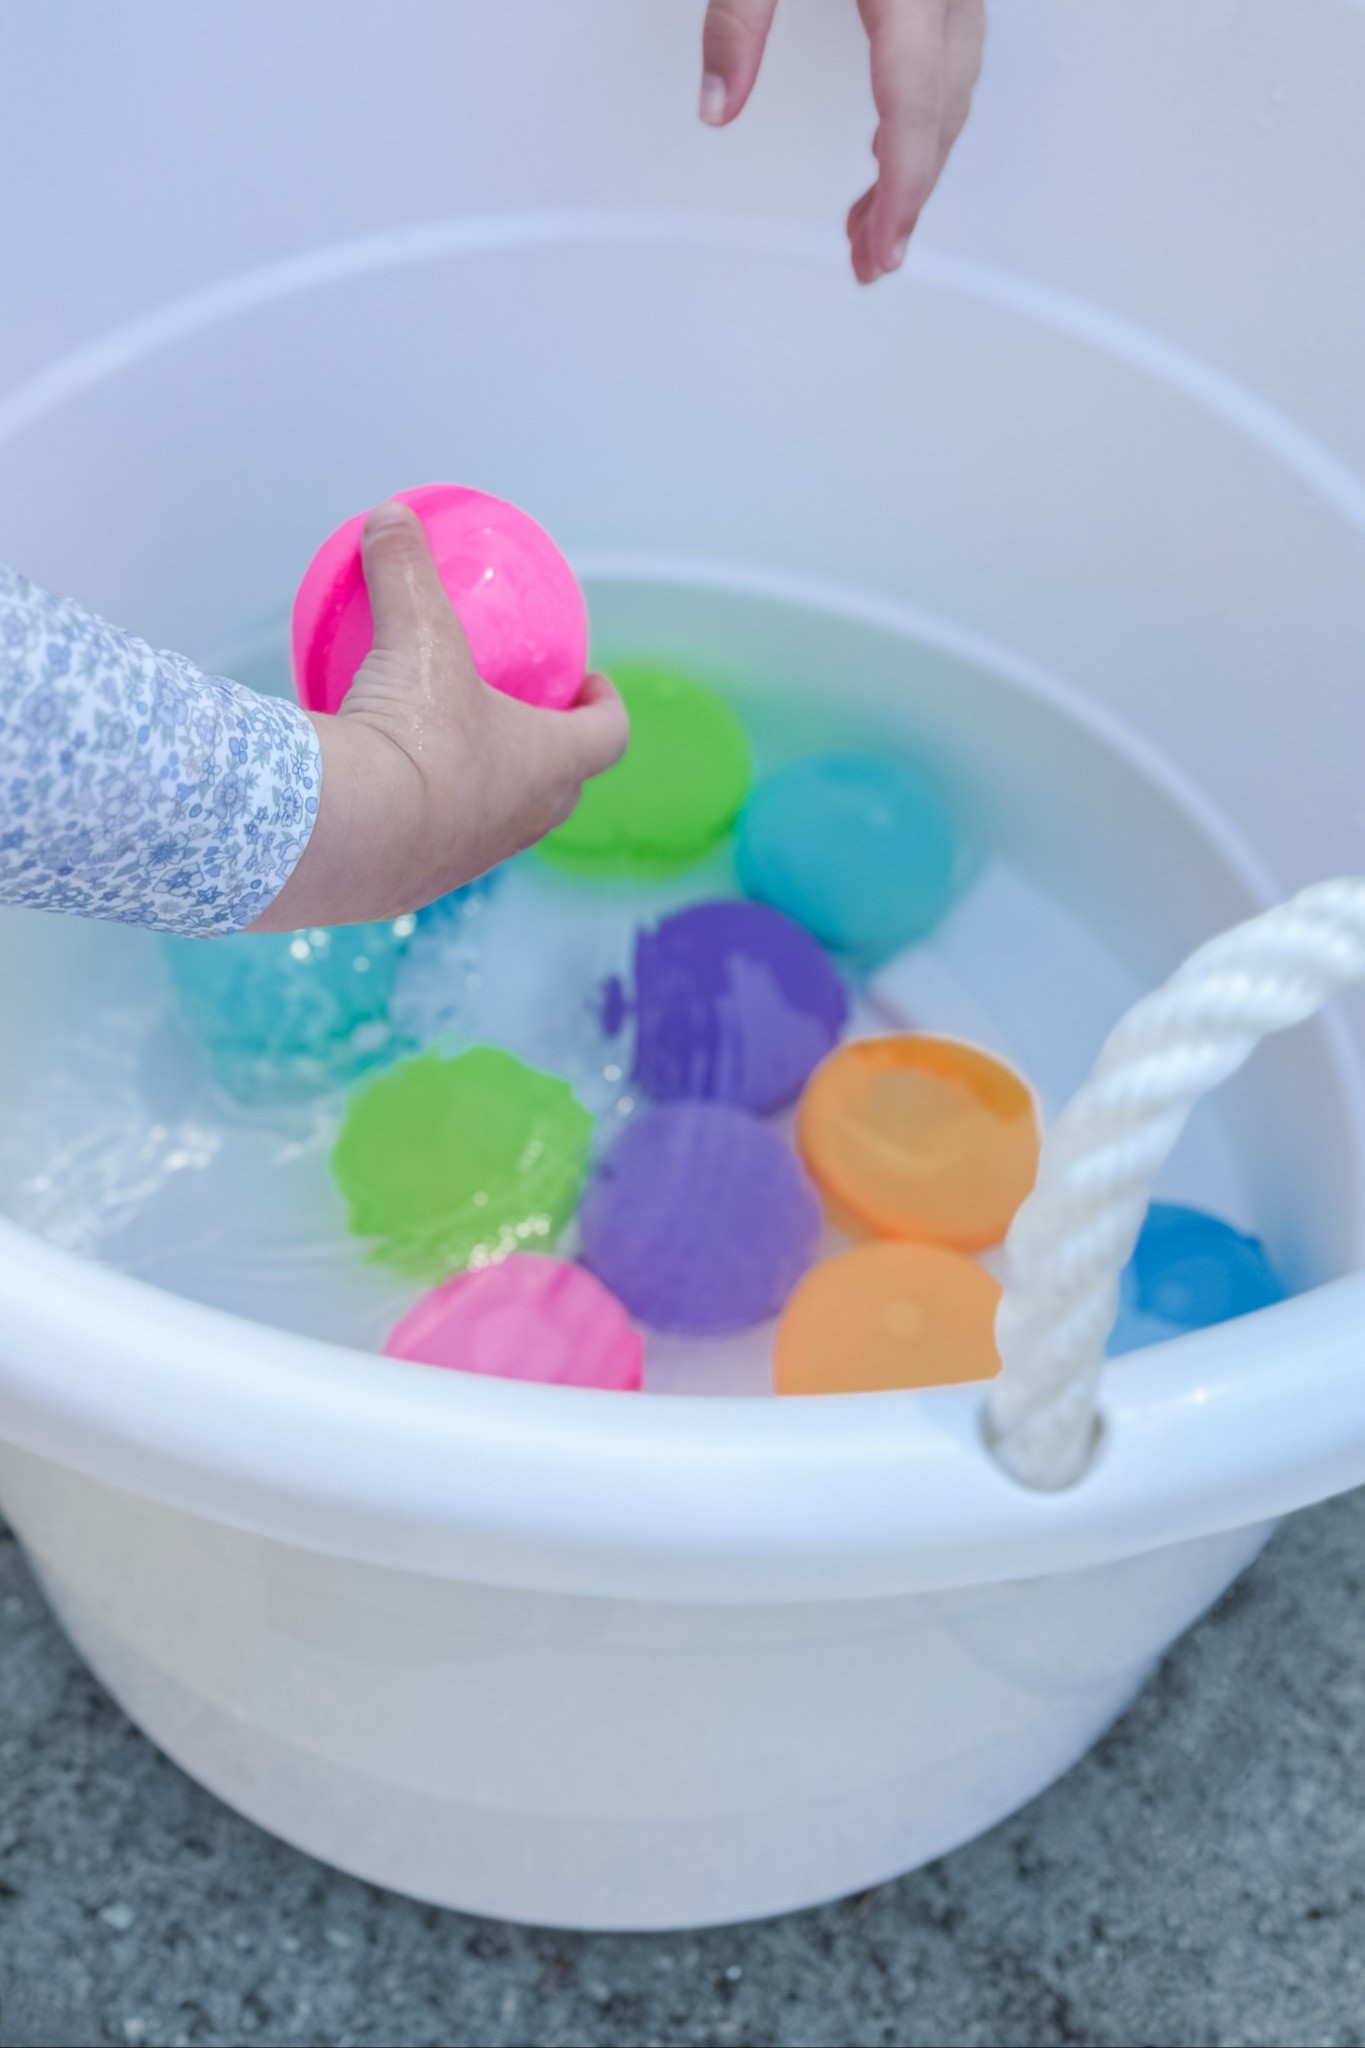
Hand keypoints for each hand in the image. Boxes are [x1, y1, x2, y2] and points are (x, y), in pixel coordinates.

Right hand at [249, 502, 627, 930]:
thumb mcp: (414, 635)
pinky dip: (426, 821)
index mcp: (548, 762)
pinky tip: (386, 794)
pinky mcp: (416, 886)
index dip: (607, 708)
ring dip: (493, 793)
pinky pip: (436, 848)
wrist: (344, 836)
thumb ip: (407, 569)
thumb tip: (393, 516)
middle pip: (564, 788)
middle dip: (554, 754)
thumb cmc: (409, 735)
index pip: (608, 735)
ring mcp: (473, 859)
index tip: (591, 686)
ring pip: (503, 825)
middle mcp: (524, 820)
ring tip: (454, 756)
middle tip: (526, 719)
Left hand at [700, 0, 984, 283]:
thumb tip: (717, 104)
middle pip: (937, 114)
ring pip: (952, 93)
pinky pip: (949, 62)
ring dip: (915, 165)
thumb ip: (735, 23)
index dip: (901, 192)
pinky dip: (922, 118)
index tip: (882, 251)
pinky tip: (890, 150)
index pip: (912, 108)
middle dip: (905, 198)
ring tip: (872, 223)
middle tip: (868, 258)